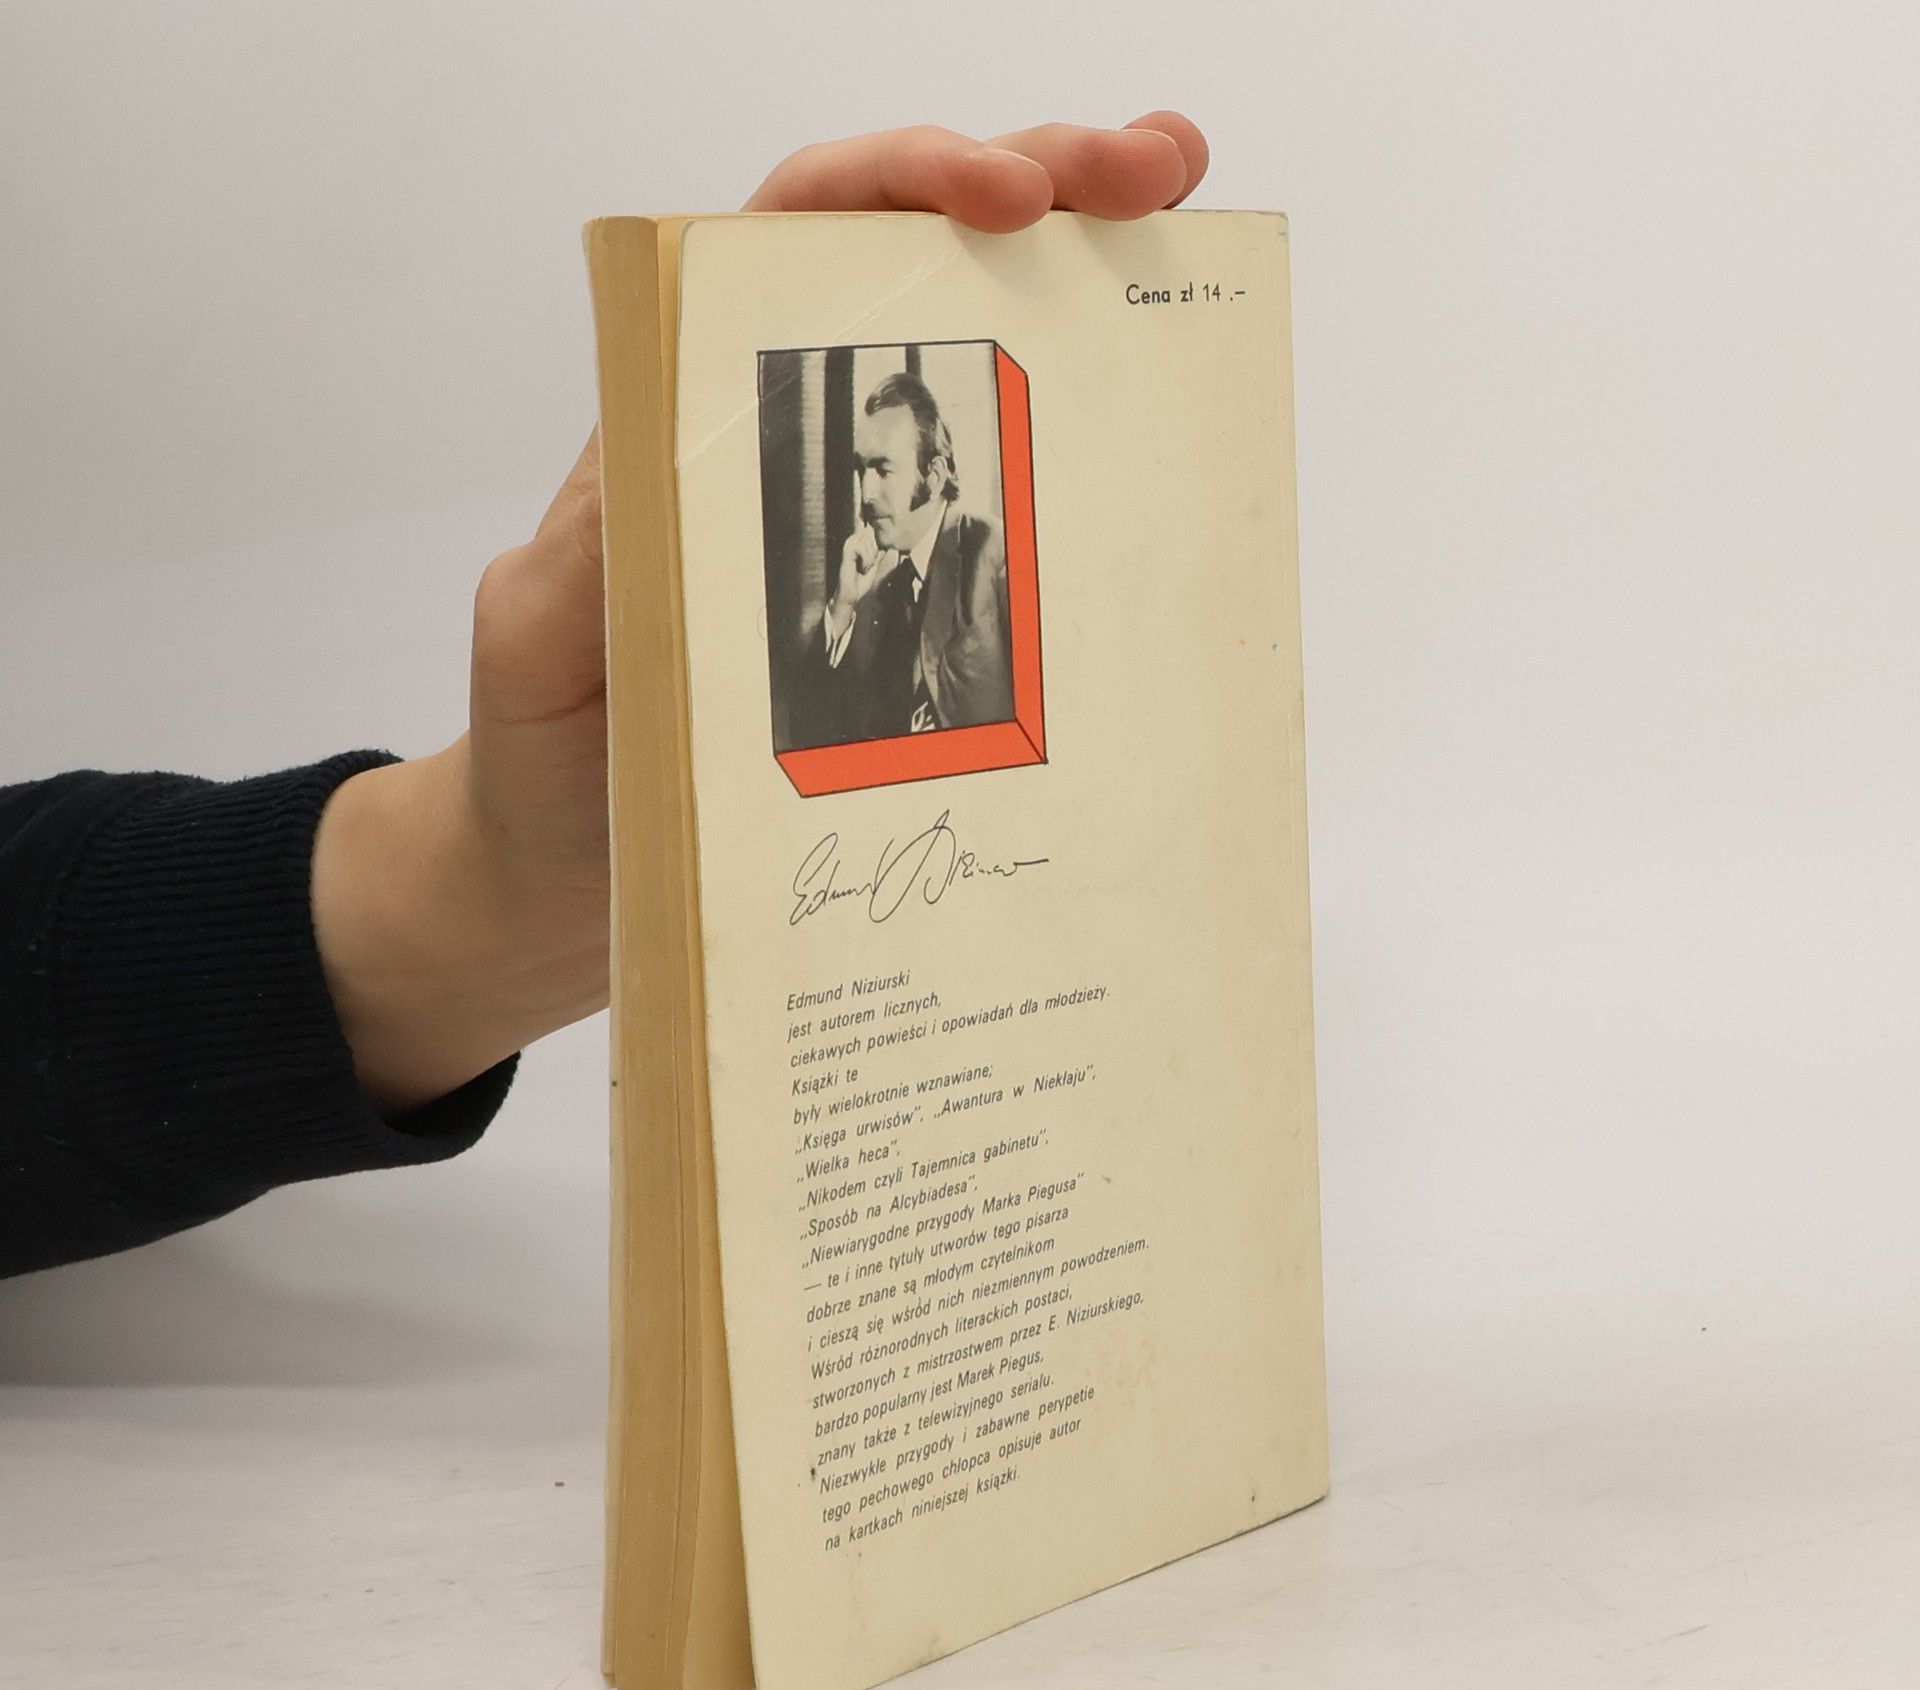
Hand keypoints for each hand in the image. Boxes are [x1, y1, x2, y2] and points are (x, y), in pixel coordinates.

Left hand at [311, 114, 1209, 1114]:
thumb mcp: (537, 650)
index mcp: (688, 420)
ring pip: (977, 373)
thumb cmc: (542, 763)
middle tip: (1156, 173)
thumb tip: (659, 483)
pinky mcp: (902, 612)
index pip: (794, 239)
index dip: (900, 185)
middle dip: (1042, 188)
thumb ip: (580, 565)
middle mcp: (782, 449)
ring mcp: (856, 529)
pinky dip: (1080, 466)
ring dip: (1087, 292)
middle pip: (913, 268)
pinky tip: (1162, 437)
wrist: (569, 882)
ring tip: (1183, 235)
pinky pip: (1001, 522)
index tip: (1004, 193)